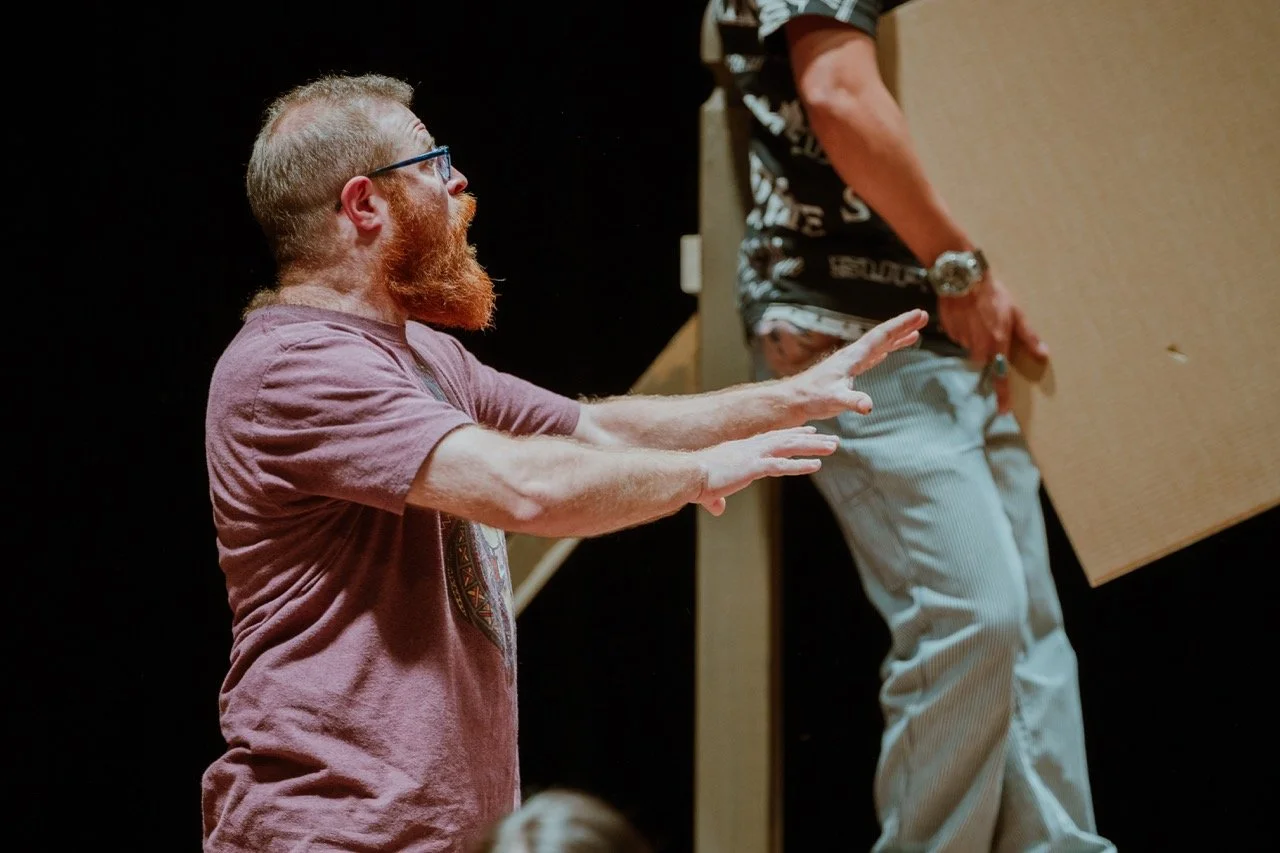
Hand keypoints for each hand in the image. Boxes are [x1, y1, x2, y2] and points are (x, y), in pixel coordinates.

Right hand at [694, 426, 837, 515]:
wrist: (688, 474)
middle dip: (810, 439)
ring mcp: (753, 455)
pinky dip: (800, 464)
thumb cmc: (695, 481)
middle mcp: (750, 448)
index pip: (772, 439)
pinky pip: (782, 465)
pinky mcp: (754, 467)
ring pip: (789, 447)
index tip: (808, 432)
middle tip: (830, 439)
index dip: (792, 435)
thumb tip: (718, 509)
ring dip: (813, 447)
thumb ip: (716, 499)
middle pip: (786, 439)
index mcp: (742, 449)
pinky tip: (817, 465)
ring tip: (834, 447)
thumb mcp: (709, 490)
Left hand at [783, 309, 929, 420]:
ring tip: (915, 333)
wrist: (793, 400)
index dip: (901, 325)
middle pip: (883, 336)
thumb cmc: (811, 399)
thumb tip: (868, 406)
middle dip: (903, 326)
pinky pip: (872, 358)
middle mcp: (853, 355)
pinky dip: (884, 352)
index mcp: (853, 356)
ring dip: (897, 338)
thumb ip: (852, 401)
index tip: (919, 314)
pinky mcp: (847, 373)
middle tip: (924, 316)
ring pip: (878, 346)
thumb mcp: (834, 400)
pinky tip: (888, 352)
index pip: (881, 336)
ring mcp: (850, 363)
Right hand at [936, 277, 1048, 412]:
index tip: (1003, 410)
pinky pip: (958, 338)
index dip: (1002, 395)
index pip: (1000, 376)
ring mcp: (961, 339)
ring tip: (978, 318)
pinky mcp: (949, 332)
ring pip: (969, 348)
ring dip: (975, 339)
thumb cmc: (994, 294)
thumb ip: (1029, 336)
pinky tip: (967, 315)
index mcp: (997, 342)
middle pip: (982, 360)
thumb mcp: (1017, 313)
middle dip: (986, 351)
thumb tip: (1043, 354)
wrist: (963, 278)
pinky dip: (963, 330)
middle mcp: (978, 345)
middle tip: (989, 330)